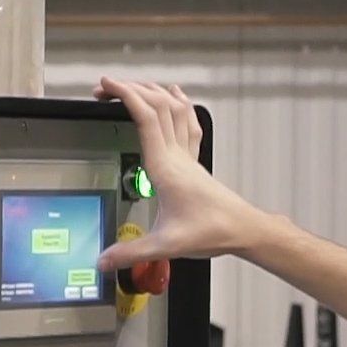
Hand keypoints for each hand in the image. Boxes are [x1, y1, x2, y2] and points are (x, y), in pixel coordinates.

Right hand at [93, 78, 268, 269]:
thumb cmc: (212, 231)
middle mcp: (178, 156)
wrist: (243, 229)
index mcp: (166, 168)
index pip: (146, 118)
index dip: (125, 95)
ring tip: (131, 86)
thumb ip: (132, 252)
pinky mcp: (195, 162)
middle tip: (106, 88)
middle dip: (130, 89)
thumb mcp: (166, 245)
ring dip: (152, 92)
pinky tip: (175, 96)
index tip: (106, 86)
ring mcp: (188, 156)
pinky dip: (178, 103)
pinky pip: (188, 122)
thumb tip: (103, 260)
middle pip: (157, 105)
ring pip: (173, 109)